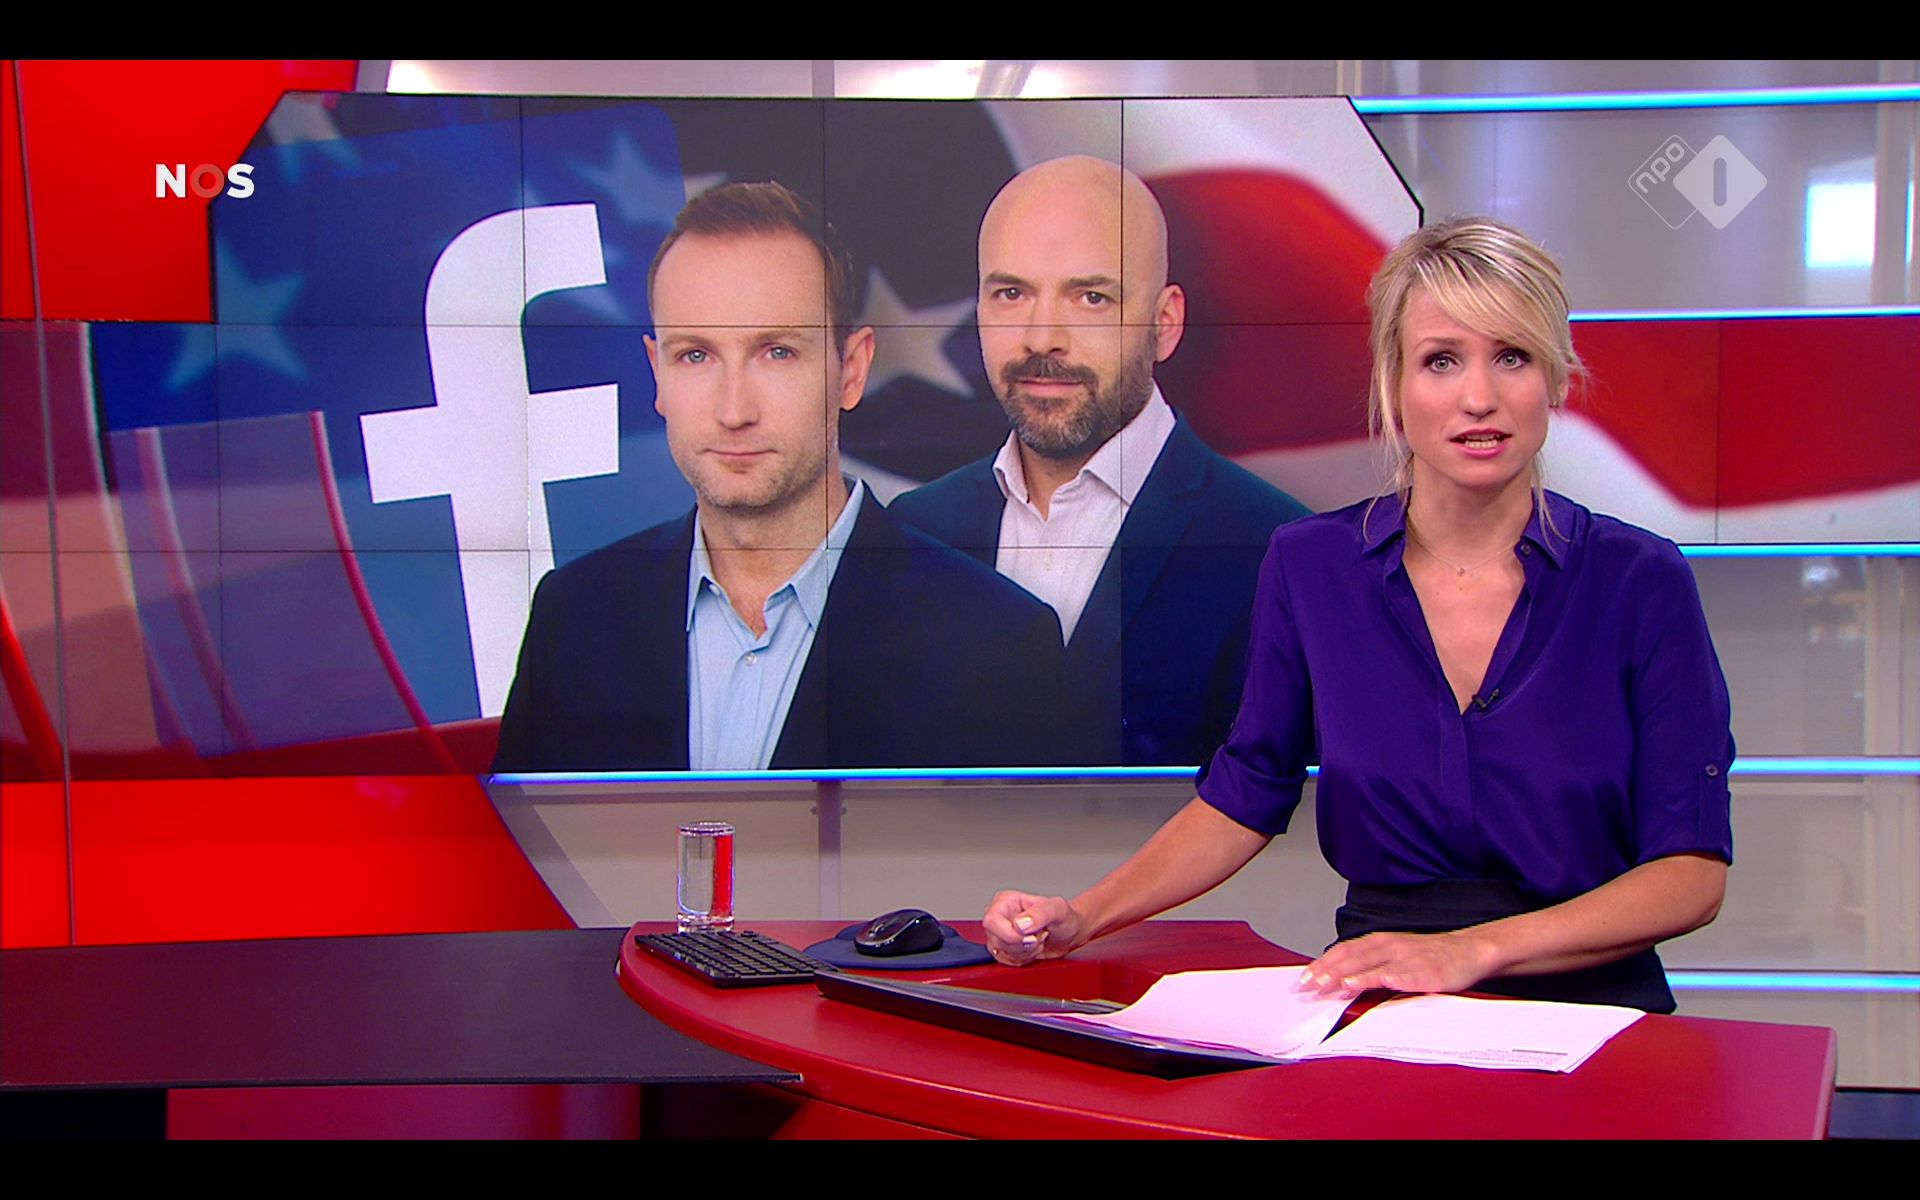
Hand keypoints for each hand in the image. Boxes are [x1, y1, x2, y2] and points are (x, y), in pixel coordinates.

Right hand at [981, 890, 1085, 966]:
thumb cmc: (1065, 917)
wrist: (1071, 932)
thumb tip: (1019, 924)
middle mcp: (1000, 916)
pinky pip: (1005, 961)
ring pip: (1000, 952)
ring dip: (1024, 953)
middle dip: (1021, 945)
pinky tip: (1034, 948)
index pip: (992, 921)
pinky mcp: (1005, 948)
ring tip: (1038, 940)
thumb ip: (1040, 914)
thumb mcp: (1058, 910)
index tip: (1030, 937)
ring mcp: (1000, 933)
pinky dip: (1023, 959)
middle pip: (996, 939)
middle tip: (1038, 937)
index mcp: (1006, 901)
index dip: (1009, 934)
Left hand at [1300, 929, 1498, 998]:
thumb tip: (1340, 977)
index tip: (1304, 977)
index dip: (1323, 963)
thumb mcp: (1395, 953)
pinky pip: (1402, 976)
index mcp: (1381, 941)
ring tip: (1331, 985)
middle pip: (1353, 957)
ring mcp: (1408, 958)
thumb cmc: (1429, 955)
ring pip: (1373, 965)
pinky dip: (1384, 979)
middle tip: (1308, 986)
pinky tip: (1370, 984)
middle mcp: (1391, 946)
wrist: (1469, 950)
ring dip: (1350, 975)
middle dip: (1328, 972)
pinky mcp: (1426, 972)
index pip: (1345, 951)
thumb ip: (1370, 962)